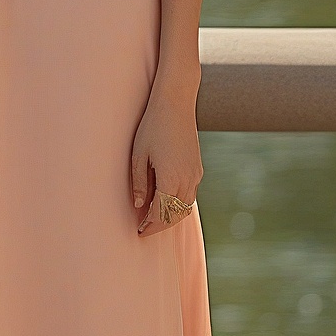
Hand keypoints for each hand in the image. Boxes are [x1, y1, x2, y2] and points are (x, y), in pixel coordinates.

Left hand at [130, 80, 202, 235]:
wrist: (176, 103)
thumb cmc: (152, 127)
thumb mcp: (138, 155)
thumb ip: (138, 183)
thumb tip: (137, 205)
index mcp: (171, 178)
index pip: (161, 213)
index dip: (149, 225)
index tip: (138, 232)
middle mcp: (187, 179)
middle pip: (175, 214)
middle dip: (160, 225)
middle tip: (144, 230)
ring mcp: (195, 174)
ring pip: (184, 206)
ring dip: (170, 216)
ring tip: (153, 219)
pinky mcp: (197, 168)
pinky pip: (189, 195)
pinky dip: (177, 204)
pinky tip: (165, 202)